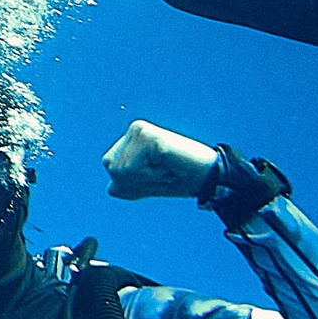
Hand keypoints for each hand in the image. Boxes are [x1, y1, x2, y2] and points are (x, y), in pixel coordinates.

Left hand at [103, 120, 221, 201]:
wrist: (206, 179)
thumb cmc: (181, 179)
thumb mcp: (149, 185)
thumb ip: (128, 186)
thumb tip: (110, 188)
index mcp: (132, 138)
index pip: (111, 168)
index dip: (131, 182)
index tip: (156, 176)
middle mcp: (135, 130)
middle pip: (113, 169)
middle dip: (137, 181)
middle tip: (162, 173)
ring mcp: (142, 131)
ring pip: (122, 171)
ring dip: (147, 179)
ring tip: (167, 169)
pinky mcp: (149, 137)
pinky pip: (134, 169)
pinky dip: (152, 177)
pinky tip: (169, 167)